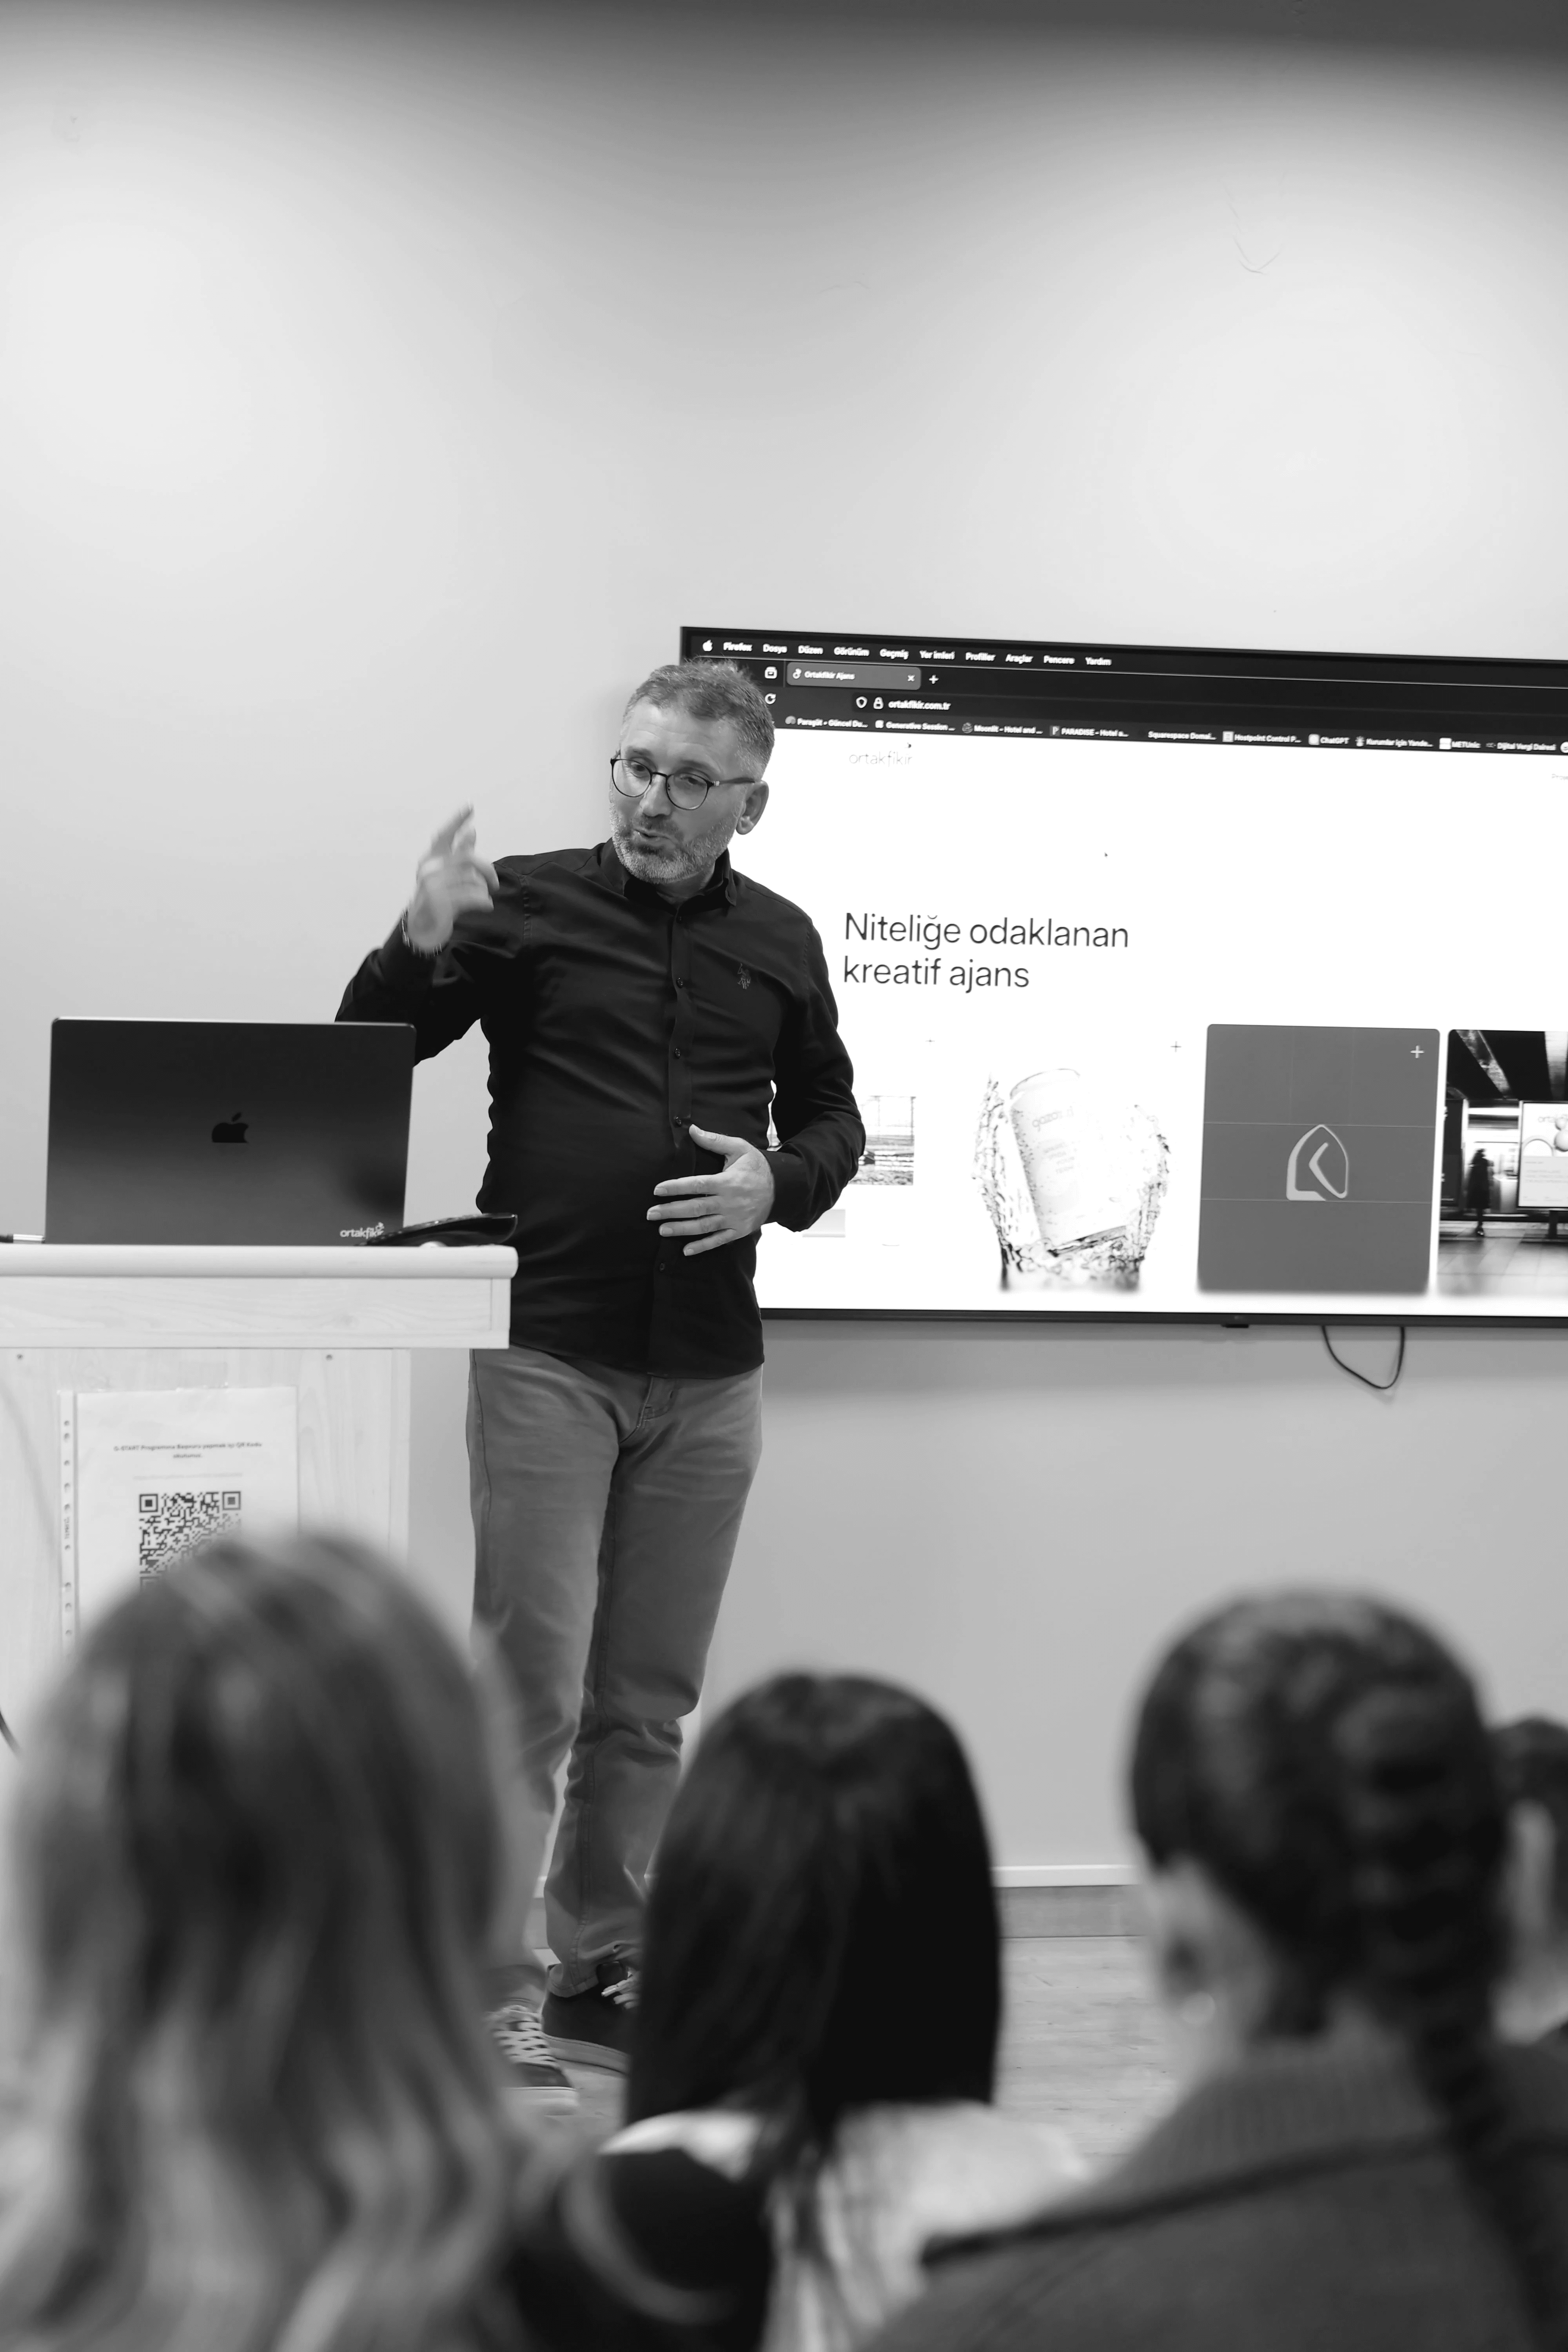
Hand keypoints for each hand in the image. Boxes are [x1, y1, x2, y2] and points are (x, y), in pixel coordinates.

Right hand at [405, 806, 497, 951]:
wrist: (423, 927)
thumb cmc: (439, 897)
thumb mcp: (450, 875)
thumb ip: (460, 854)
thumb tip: (472, 831)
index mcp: (430, 858)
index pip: (444, 835)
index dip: (456, 821)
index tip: (470, 806)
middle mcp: (428, 868)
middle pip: (468, 858)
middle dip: (487, 870)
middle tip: (495, 883)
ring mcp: (431, 885)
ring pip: (471, 879)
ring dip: (483, 890)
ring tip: (483, 898)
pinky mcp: (439, 902)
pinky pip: (471, 896)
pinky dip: (483, 901)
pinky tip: (487, 905)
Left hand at [649, 1126, 775, 1255]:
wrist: (781, 1189)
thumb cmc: (756, 1167)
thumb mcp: (739, 1148)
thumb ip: (715, 1141)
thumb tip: (692, 1129)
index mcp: (727, 1182)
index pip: (697, 1185)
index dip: (676, 1188)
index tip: (657, 1190)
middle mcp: (729, 1202)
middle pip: (695, 1208)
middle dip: (671, 1211)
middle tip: (650, 1214)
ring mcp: (734, 1219)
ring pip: (703, 1226)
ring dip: (681, 1229)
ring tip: (662, 1230)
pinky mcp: (739, 1230)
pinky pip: (718, 1241)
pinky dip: (702, 1246)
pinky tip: (686, 1250)